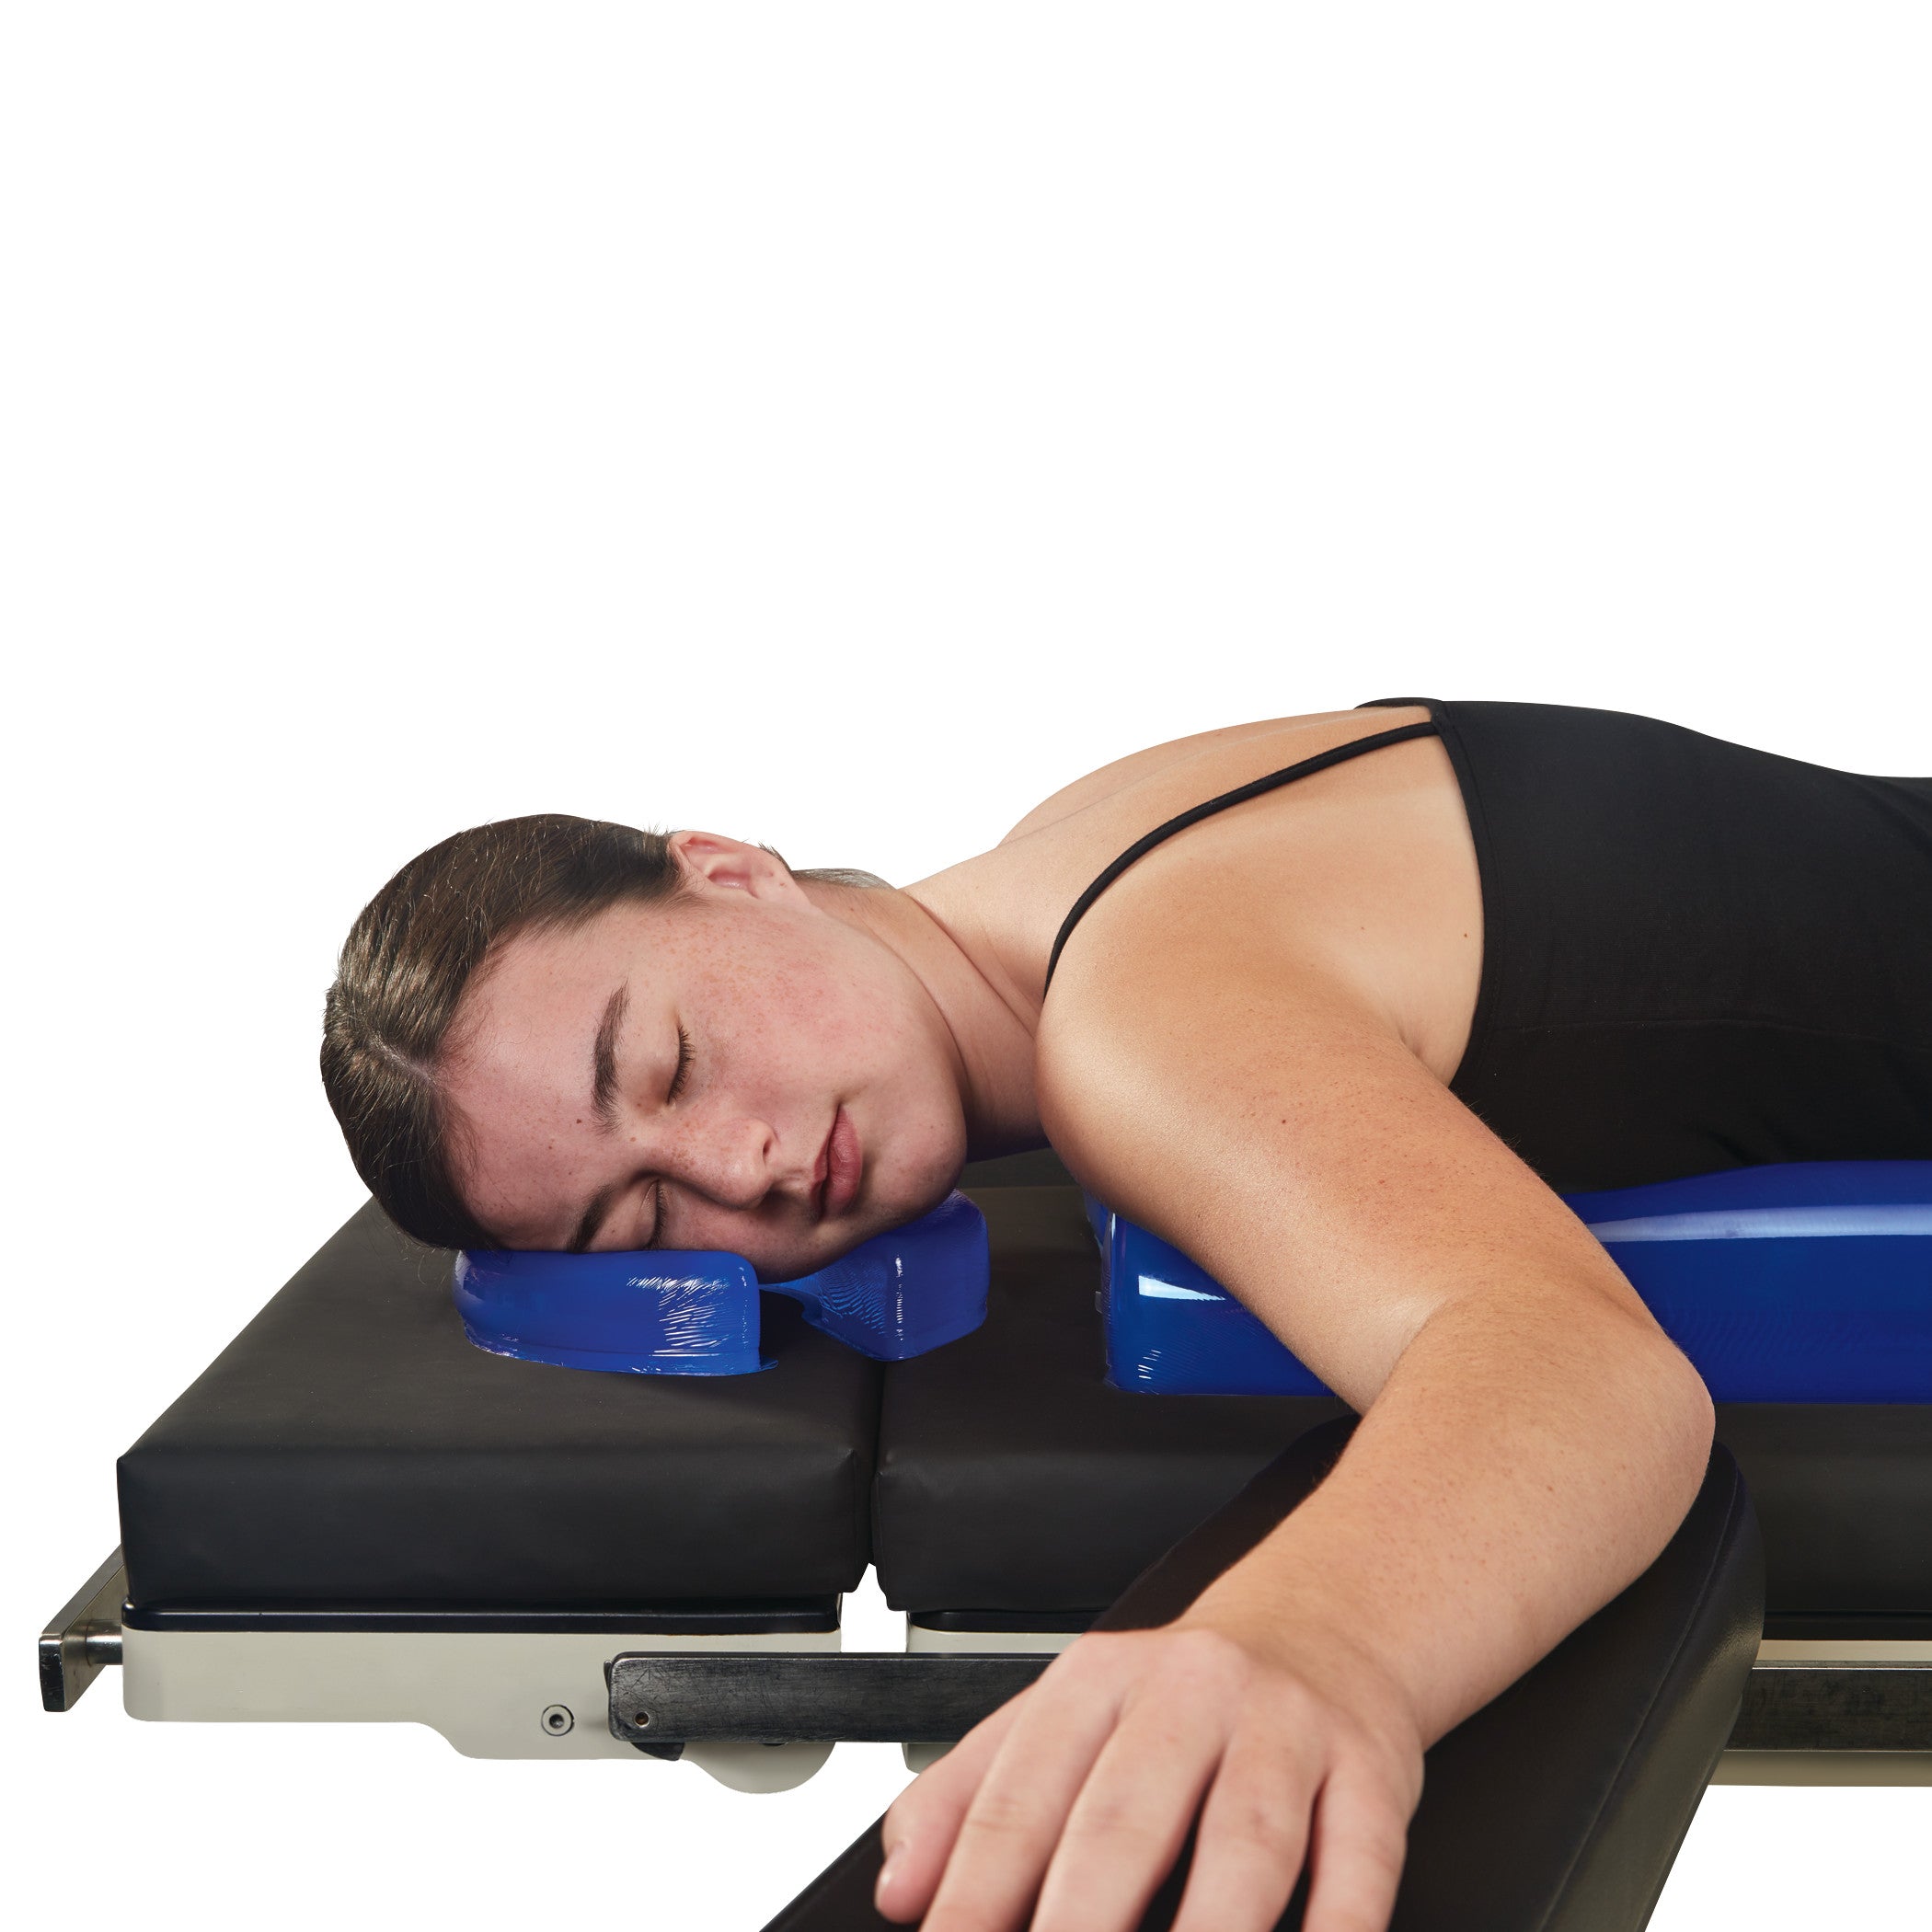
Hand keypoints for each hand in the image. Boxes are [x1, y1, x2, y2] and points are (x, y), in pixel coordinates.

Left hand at [874, 1614, 1424, 1931]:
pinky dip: (1336, 1927)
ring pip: (1245, 1842)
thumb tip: (900, 1889)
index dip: (975, 1894)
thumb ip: (967, 1796)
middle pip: (1123, 1821)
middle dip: (1076, 1925)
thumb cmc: (1176, 1701)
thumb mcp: (1063, 1715)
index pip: (1019, 1797)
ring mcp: (1284, 1730)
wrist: (1320, 1626)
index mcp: (1095, 1681)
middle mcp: (1188, 1694)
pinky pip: (1358, 1860)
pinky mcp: (1369, 1770)